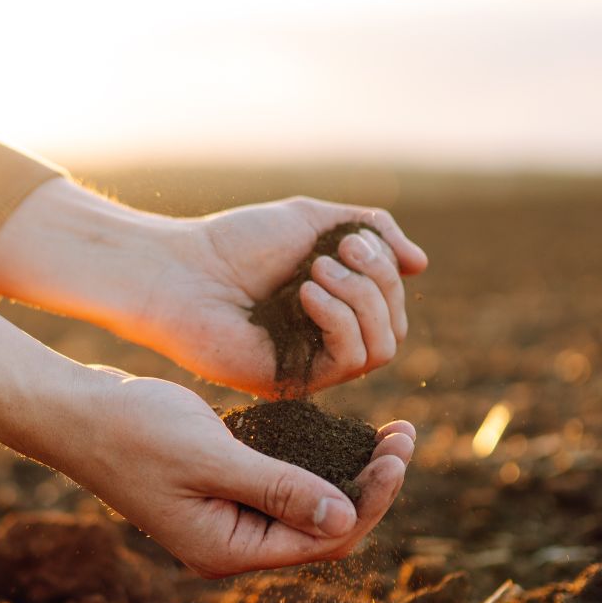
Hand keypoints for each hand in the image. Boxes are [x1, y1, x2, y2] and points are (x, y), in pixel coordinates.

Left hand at [0, 181, 428, 396]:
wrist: (180, 269)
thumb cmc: (236, 242)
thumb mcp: (314, 220)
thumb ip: (372, 231)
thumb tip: (421, 264)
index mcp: (334, 306)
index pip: (392, 303)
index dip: (385, 270)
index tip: (349, 239)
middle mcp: (327, 340)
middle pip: (395, 326)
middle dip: (377, 282)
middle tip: (336, 252)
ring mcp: (312, 365)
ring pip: (383, 348)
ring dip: (361, 299)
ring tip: (316, 271)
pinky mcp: (294, 382)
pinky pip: (350, 361)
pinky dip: (340, 320)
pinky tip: (306, 293)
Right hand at [43, 372, 414, 577]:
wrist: (74, 412)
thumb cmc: (133, 431)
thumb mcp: (211, 456)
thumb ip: (278, 488)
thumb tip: (346, 517)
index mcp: (229, 549)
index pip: (324, 539)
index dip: (371, 499)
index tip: (398, 451)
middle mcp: (232, 543)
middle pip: (324, 528)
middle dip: (371, 485)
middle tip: (405, 434)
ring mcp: (226, 517)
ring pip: (308, 505)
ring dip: (350, 472)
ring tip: (390, 432)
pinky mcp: (222, 489)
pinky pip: (284, 485)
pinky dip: (317, 461)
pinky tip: (342, 432)